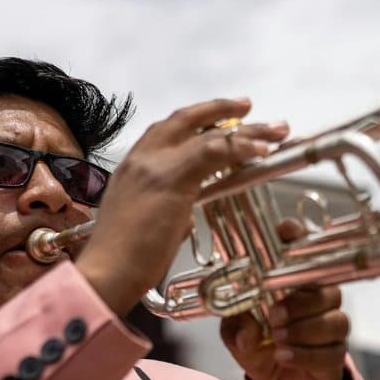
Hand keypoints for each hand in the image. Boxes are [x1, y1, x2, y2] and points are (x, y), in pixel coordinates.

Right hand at [74, 98, 289, 315]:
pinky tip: (260, 151)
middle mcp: (141, 158)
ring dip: (246, 132)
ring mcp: (154, 166)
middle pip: (186, 118)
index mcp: (133, 166)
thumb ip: (171, 207)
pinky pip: (212, 153)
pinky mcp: (171, 180)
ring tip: (274, 130)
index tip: (222, 116)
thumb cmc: (124, 258)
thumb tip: (190, 209)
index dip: (197, 118)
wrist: (106, 272)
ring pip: (208, 135)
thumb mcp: (148, 221)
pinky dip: (240, 149)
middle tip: (248, 106)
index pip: (168, 129)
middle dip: (221, 109)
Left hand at [220, 221, 349, 379]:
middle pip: (328, 290)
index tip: (287, 231)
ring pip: (334, 321)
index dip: (299, 239)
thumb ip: (236, 329)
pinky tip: (284, 357)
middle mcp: (320, 302)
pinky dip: (304, 354)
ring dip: (303, 329)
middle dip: (300, 302)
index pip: (304, 255)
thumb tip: (246, 327)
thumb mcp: (238, 338)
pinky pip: (330, 352)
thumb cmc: (262, 350)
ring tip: (276, 340)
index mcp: (296, 287)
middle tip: (273, 316)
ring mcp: (332, 329)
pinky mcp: (336, 356)